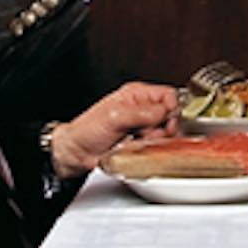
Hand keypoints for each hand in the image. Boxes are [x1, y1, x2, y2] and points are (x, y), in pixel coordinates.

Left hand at [48, 81, 181, 177]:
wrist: (77, 153)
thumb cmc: (87, 130)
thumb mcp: (114, 117)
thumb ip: (140, 113)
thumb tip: (163, 112)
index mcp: (137, 94)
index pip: (168, 95)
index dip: (170, 108)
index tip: (164, 121)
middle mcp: (142, 109)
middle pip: (171, 115)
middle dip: (162, 127)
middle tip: (146, 133)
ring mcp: (143, 126)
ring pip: (166, 133)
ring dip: (155, 139)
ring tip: (137, 140)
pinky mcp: (142, 142)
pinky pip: (157, 146)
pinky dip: (150, 149)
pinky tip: (136, 147)